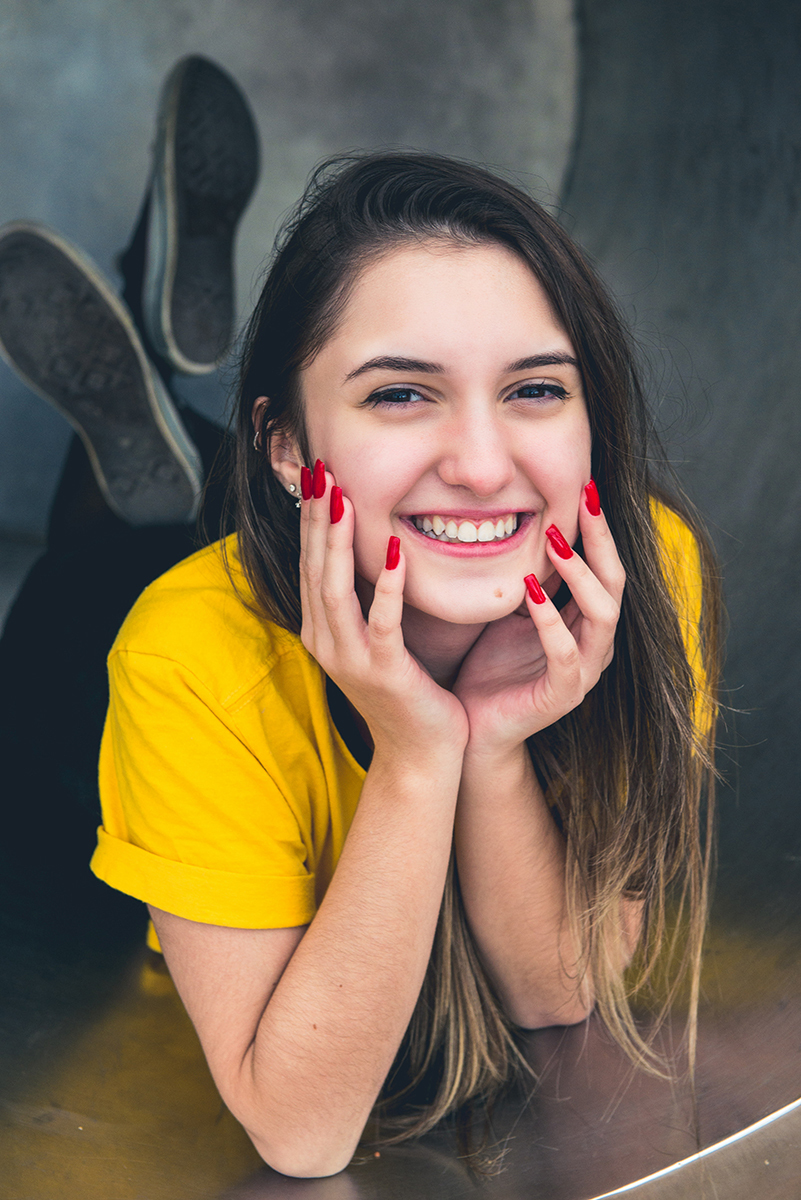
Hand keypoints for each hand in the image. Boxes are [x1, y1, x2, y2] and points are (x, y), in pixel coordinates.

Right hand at [299, 462, 468, 760]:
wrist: (419, 755)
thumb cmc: (405, 692)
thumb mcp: (375, 640)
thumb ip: (365, 601)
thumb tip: (372, 550)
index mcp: (321, 631)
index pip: (310, 563)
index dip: (311, 518)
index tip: (316, 473)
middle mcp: (325, 641)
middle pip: (315, 568)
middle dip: (317, 517)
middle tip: (321, 469)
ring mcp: (350, 659)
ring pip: (335, 590)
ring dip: (339, 542)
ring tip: (344, 498)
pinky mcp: (384, 672)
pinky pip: (382, 622)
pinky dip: (388, 585)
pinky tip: (396, 551)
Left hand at [453, 481, 624, 756]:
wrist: (473, 728)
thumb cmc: (488, 666)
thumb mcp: (507, 610)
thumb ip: (523, 575)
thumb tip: (512, 519)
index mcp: (584, 622)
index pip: (604, 567)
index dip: (598, 528)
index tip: (586, 485)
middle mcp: (594, 645)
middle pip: (615, 583)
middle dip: (602, 539)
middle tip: (586, 498)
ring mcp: (583, 672)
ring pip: (603, 616)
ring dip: (580, 575)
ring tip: (557, 540)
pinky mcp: (563, 695)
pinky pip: (566, 654)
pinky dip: (551, 620)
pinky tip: (531, 592)